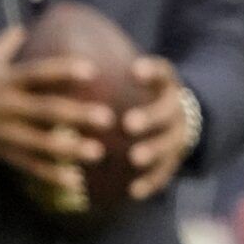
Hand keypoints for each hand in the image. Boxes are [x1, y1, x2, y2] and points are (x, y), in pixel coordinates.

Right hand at [0, 25, 112, 194]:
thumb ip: (11, 41)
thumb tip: (37, 19)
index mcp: (6, 80)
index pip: (38, 72)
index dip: (63, 70)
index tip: (92, 70)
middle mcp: (6, 106)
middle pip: (45, 110)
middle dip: (77, 115)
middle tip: (108, 118)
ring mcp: (3, 132)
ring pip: (39, 143)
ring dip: (69, 149)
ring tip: (98, 153)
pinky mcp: (1, 152)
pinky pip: (29, 166)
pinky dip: (51, 175)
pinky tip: (76, 181)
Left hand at [123, 57, 192, 199]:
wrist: (178, 122)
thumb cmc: (140, 99)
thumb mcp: (137, 82)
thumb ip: (111, 73)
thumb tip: (65, 52)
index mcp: (166, 87)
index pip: (163, 73)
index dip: (152, 71)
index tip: (134, 71)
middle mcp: (176, 110)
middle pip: (167, 111)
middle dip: (150, 117)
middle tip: (129, 124)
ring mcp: (178, 136)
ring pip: (169, 144)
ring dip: (153, 150)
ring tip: (134, 157)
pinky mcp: (175, 161)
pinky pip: (165, 173)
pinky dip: (150, 181)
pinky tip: (133, 191)